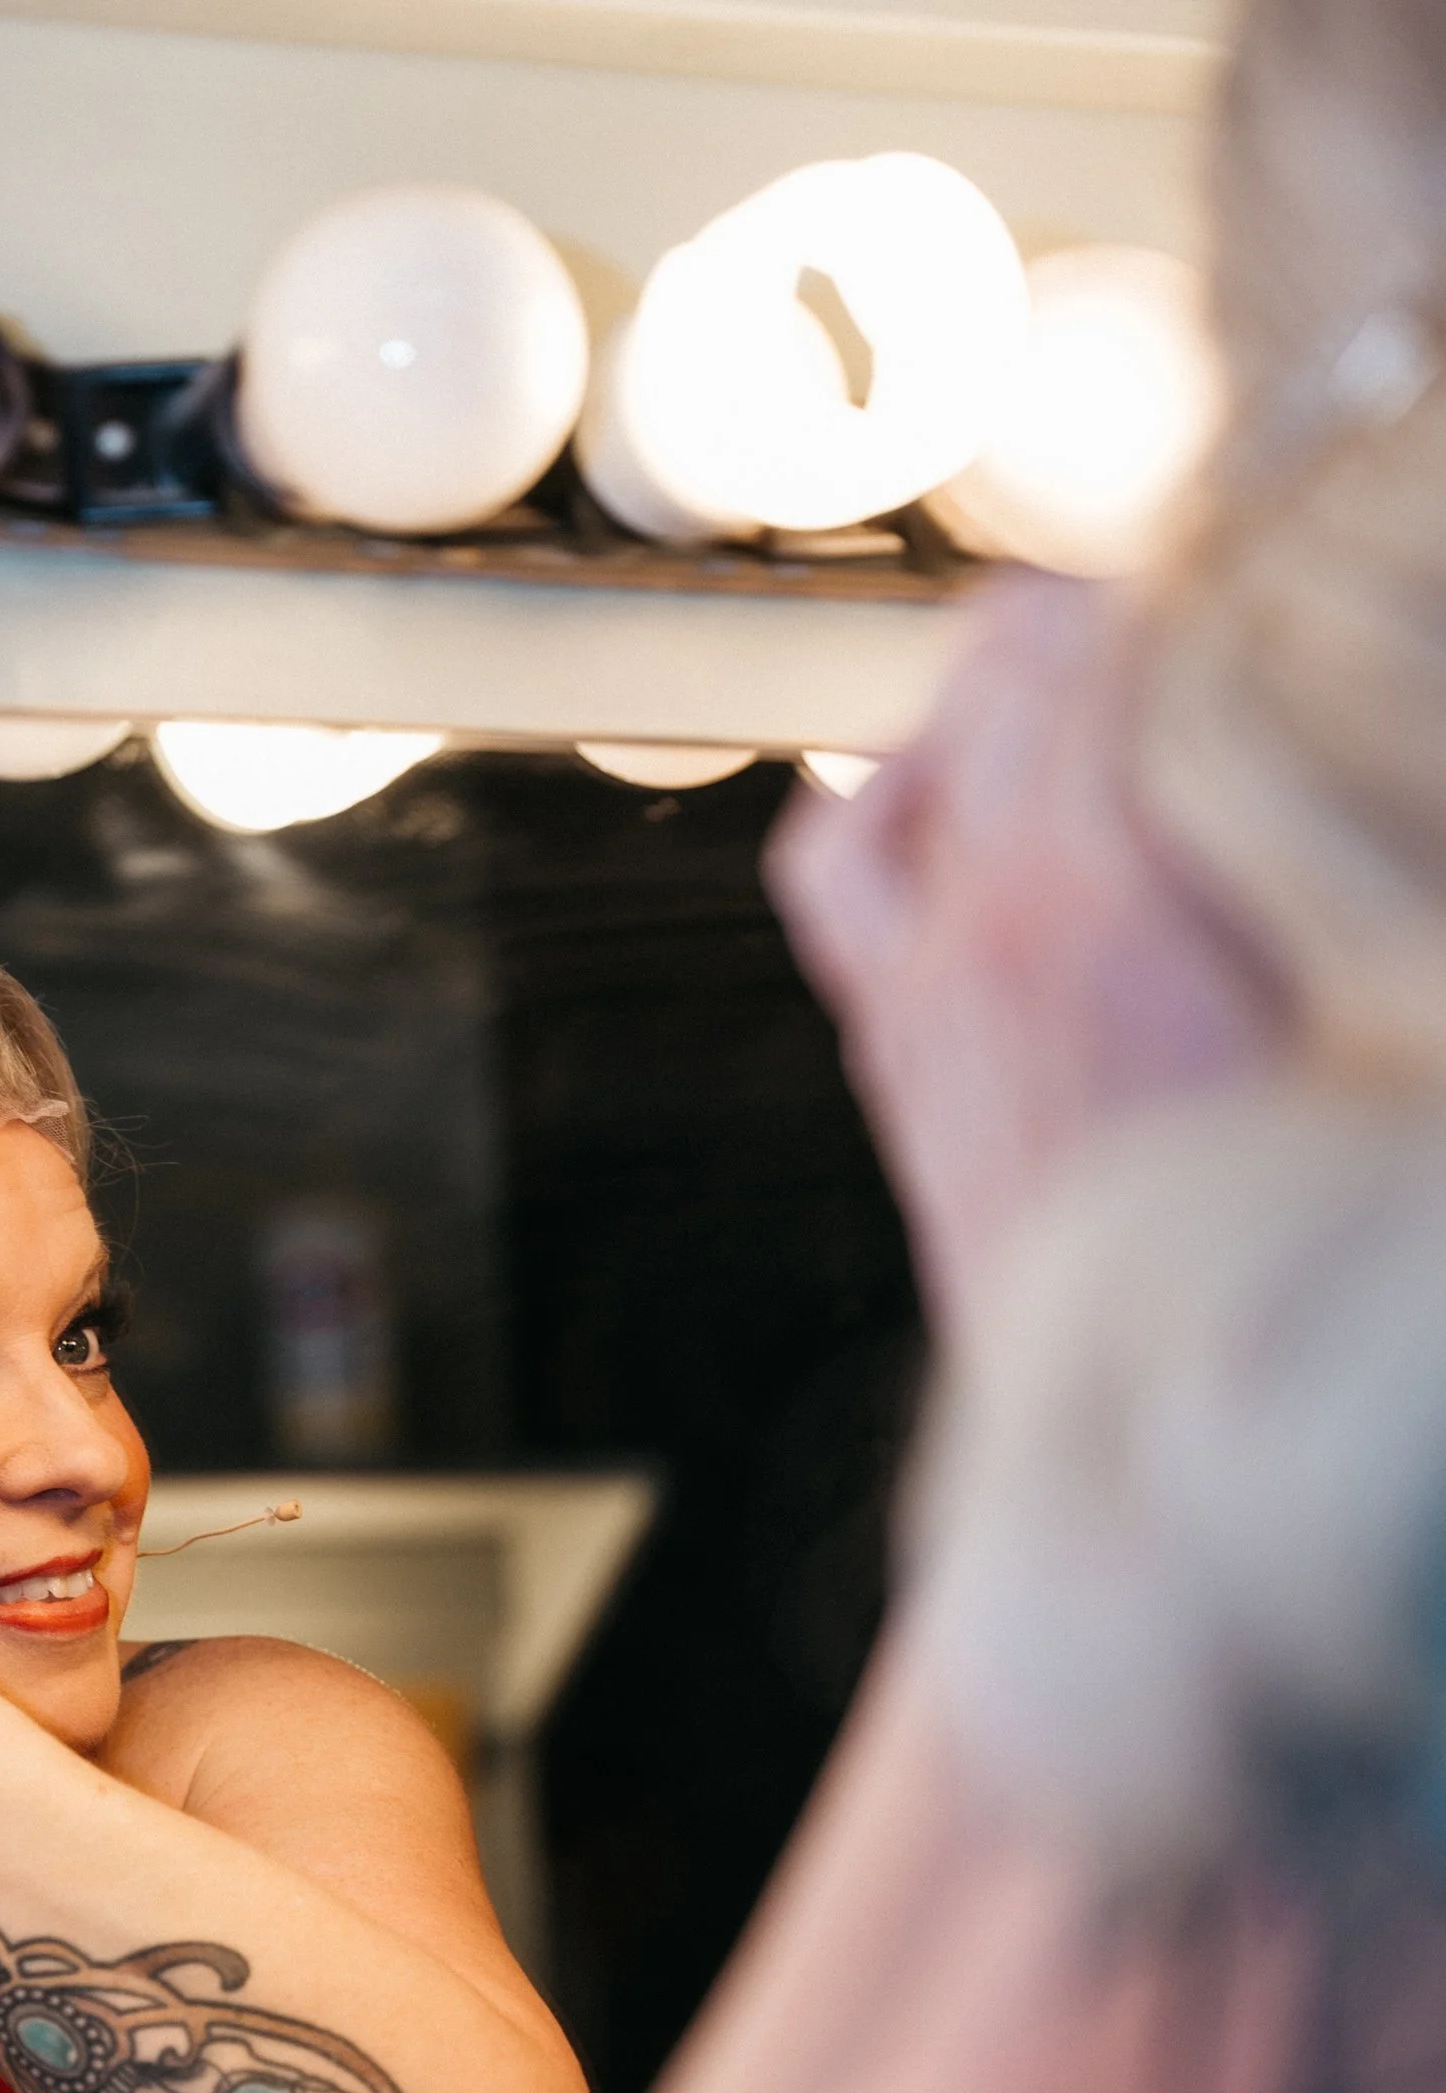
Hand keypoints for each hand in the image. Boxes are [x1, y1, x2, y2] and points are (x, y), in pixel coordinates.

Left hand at [766, 570, 1285, 1342]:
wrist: (1127, 1443)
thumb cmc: (1245, 1245)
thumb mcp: (1328, 1030)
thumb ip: (1317, 892)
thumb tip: (1336, 797)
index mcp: (1105, 900)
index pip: (1122, 648)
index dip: (1189, 580)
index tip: (1252, 557)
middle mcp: (987, 922)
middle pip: (1016, 673)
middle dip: (1098, 607)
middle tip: (1181, 587)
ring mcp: (919, 984)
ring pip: (917, 760)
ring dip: (988, 690)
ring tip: (1068, 656)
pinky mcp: (892, 1046)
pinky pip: (848, 867)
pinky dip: (891, 799)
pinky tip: (944, 782)